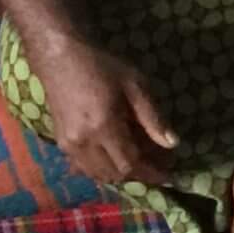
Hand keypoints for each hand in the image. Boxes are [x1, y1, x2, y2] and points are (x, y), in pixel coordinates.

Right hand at [35, 38, 179, 184]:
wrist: (61, 58)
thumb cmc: (102, 67)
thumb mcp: (135, 85)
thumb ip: (152, 117)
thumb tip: (172, 144)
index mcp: (103, 127)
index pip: (130, 164)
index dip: (151, 172)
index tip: (169, 174)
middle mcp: (83, 142)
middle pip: (115, 173)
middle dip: (139, 173)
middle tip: (159, 163)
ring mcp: (68, 145)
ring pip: (98, 174)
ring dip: (121, 173)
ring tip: (141, 160)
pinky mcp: (60, 143)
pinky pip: (83, 167)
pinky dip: (102, 169)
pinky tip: (115, 157)